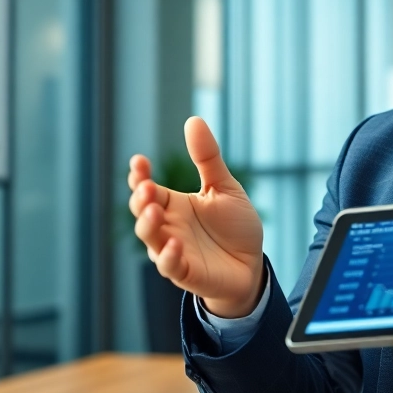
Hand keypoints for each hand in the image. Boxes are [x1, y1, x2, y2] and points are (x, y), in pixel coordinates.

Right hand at [128, 117, 264, 317]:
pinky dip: (168, 256)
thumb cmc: (235, 227)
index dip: (139, 176)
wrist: (252, 265)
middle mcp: (168, 226)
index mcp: (173, 204)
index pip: (147, 188)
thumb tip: (193, 120)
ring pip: (150, 238)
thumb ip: (208, 158)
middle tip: (146, 186)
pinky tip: (175, 244)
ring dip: (148, 225)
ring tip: (154, 210)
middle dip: (140, 199)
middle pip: (142, 211)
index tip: (139, 161)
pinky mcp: (186, 272)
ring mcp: (173, 250)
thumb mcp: (225, 188)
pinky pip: (170, 266)